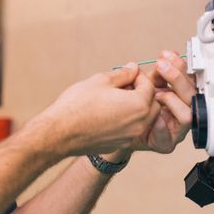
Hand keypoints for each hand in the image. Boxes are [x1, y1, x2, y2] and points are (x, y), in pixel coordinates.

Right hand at [38, 63, 159, 156]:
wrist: (60, 133)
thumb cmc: (78, 105)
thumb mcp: (101, 81)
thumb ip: (123, 74)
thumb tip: (133, 68)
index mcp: (139, 105)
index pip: (150, 86)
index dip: (139, 76)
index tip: (128, 73)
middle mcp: (140, 123)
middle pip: (153, 105)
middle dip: (143, 93)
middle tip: (126, 86)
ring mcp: (130, 136)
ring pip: (144, 119)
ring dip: (137, 108)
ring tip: (117, 99)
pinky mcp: (120, 144)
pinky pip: (131, 130)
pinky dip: (127, 120)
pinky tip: (110, 113)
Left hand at [136, 50, 196, 153]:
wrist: (122, 129)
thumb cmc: (138, 108)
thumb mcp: (148, 86)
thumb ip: (158, 74)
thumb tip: (166, 57)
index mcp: (182, 97)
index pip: (190, 80)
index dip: (182, 67)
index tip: (168, 55)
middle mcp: (183, 112)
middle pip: (192, 95)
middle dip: (177, 78)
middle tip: (162, 66)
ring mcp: (177, 130)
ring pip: (187, 115)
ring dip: (171, 101)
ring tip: (155, 95)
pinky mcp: (167, 144)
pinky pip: (168, 136)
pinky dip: (160, 126)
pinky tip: (154, 116)